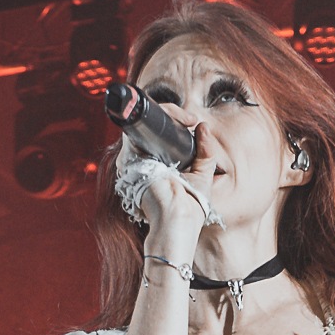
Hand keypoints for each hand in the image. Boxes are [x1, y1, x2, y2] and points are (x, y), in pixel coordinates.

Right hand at [138, 124, 218, 247]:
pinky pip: (139, 129)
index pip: (161, 136)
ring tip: (186, 119)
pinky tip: (176, 120)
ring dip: (167, 114)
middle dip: (172, 115)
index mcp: (158, 166)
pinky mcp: (130, 159)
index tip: (194, 122)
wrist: (177, 220)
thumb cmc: (189, 208)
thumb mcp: (201, 175)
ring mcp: (134, 160)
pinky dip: (158, 118)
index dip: (176, 123)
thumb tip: (204, 127)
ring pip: (145, 124)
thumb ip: (204, 152)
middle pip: (152, 128)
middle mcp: (144, 162)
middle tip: (190, 119)